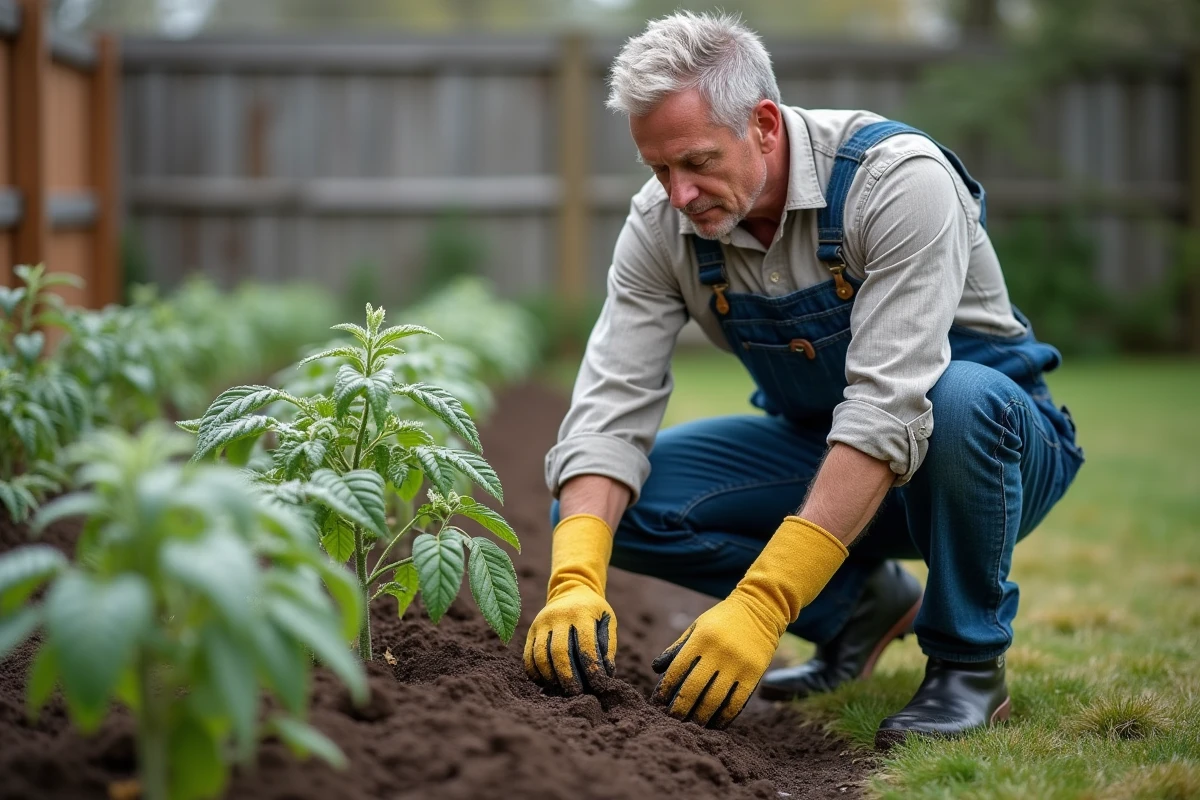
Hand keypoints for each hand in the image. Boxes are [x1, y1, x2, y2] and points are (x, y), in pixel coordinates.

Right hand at [523, 583, 615, 694]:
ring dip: (550, 677)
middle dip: (568, 676)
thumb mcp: (607, 620)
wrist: (570, 589)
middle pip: (560, 652)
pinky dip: (536, 673)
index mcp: (581, 613)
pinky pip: (528, 656)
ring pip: (540, 655)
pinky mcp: (531, 631)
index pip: (585, 644)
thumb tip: (605, 674)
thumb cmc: (593, 611)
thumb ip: (608, 645)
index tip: (598, 685)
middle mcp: (558, 616)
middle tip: (576, 693)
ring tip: (561, 690)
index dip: (592, 668)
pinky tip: (546, 683)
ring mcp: (541, 623)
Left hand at [651, 593, 779, 727]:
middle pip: (693, 688)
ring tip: (691, 725)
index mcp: (701, 638)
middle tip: (671, 720)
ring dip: (700, 716)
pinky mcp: (753, 674)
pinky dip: (724, 717)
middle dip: (680, 707)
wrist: (760, 609)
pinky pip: (736, 702)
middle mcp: (718, 652)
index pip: (677, 669)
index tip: (657, 702)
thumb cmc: (722, 620)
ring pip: (714, 699)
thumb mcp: (697, 626)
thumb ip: (677, 648)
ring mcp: (737, 664)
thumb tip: (656, 669)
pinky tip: (715, 724)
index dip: (666, 688)